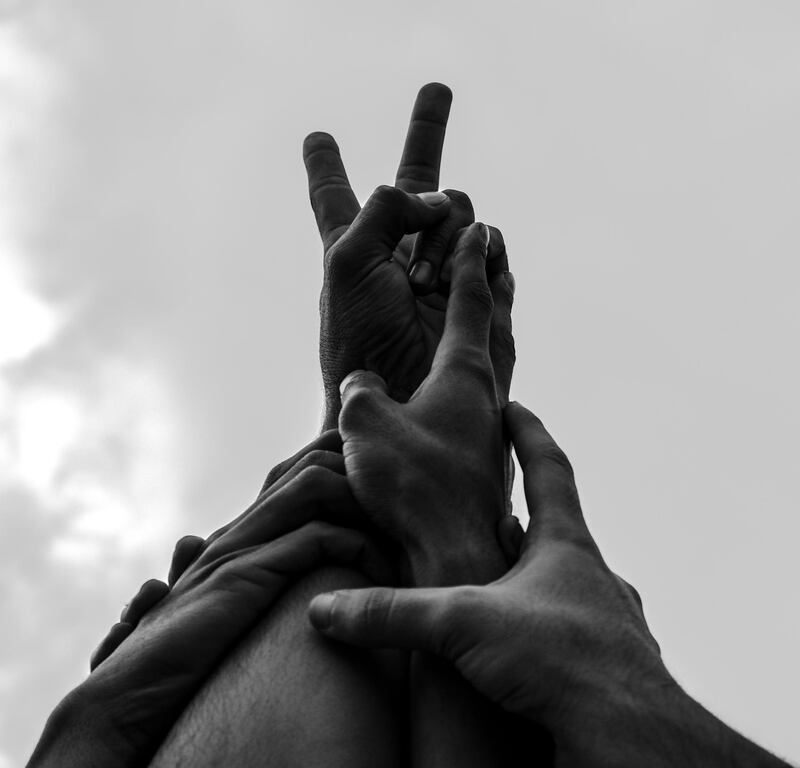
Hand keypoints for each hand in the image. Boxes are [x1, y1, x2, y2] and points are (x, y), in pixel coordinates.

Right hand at [31, 440, 390, 767]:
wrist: (122, 693)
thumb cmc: (178, 657)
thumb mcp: (224, 608)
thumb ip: (255, 579)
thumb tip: (265, 563)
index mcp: (240, 531)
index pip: (295, 468)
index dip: (339, 463)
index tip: (380, 489)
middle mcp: (240, 526)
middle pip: (310, 461)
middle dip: (359, 470)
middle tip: (398, 503)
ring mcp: (240, 546)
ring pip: (315, 485)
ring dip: (361, 501)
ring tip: (394, 530)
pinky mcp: (244, 577)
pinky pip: (316, 540)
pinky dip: (356, 548)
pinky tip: (378, 570)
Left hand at [303, 84, 513, 426]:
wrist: (407, 391)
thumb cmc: (362, 333)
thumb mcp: (348, 258)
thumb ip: (387, 207)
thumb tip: (439, 199)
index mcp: (355, 240)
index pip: (337, 194)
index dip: (327, 167)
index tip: (316, 137)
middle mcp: (400, 245)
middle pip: (418, 178)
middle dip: (428, 128)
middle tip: (438, 86)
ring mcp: (445, 261)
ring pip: (462, 208)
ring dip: (445, 237)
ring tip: (427, 284)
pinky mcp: (481, 282)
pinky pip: (493, 243)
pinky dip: (485, 249)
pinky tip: (468, 271)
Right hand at [309, 401, 665, 753]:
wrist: (629, 737)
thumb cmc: (562, 660)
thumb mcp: (464, 625)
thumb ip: (391, 614)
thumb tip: (325, 609)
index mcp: (565, 545)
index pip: (548, 468)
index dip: (528, 432)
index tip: (513, 405)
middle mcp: (589, 575)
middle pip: (553, 526)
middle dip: (518, 511)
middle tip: (491, 499)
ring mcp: (601, 620)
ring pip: (559, 583)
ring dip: (526, 574)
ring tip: (495, 574)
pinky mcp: (598, 665)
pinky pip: (564, 631)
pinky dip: (537, 624)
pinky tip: (519, 642)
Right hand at [335, 222, 513, 586]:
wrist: (453, 556)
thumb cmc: (414, 487)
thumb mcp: (366, 425)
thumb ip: (360, 391)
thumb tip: (364, 386)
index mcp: (465, 373)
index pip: (471, 300)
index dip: (470, 260)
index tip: (479, 227)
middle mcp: (487, 396)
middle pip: (496, 327)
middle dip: (494, 287)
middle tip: (500, 257)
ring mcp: (488, 431)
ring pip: (490, 365)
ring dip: (487, 331)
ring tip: (483, 315)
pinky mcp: (481, 461)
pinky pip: (477, 402)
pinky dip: (470, 378)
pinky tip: (457, 398)